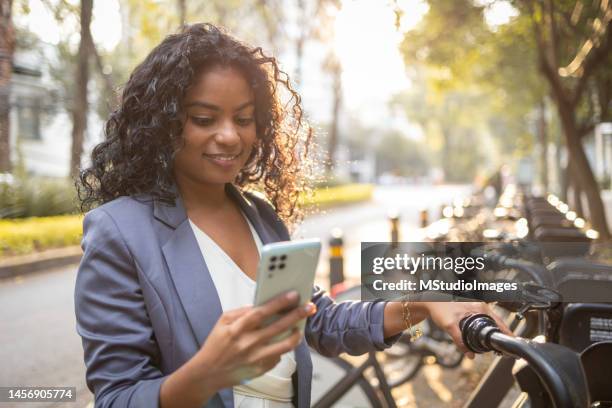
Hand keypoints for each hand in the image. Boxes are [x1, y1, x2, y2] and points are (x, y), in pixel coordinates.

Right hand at [191, 291, 316, 392]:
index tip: (293, 295)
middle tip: (309, 307)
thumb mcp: (223, 322)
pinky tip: (284, 341)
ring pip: (284, 345)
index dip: (278, 303)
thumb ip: (242, 312)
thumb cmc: (216, 343)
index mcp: (237, 329)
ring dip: (296, 335)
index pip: (261, 313)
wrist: (208, 373)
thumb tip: (262, 304)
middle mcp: (248, 344)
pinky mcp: (260, 369)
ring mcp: (255, 358)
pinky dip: (283, 348)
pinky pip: (278, 356)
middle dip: (296, 315)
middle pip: (278, 327)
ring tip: (300, 327)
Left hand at [424, 301, 511, 358]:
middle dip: (503, 333)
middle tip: (506, 347)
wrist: (431, 301)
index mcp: (479, 307)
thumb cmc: (440, 308)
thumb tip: (470, 354)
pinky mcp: (472, 309)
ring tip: (500, 343)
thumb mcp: (449, 326)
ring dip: (496, 330)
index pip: (499, 321)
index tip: (514, 341)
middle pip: (497, 321)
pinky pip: (484, 319)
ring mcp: (477, 307)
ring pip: (491, 320)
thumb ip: (460, 341)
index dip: (507, 332)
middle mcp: (480, 306)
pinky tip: (487, 334)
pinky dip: (488, 327)